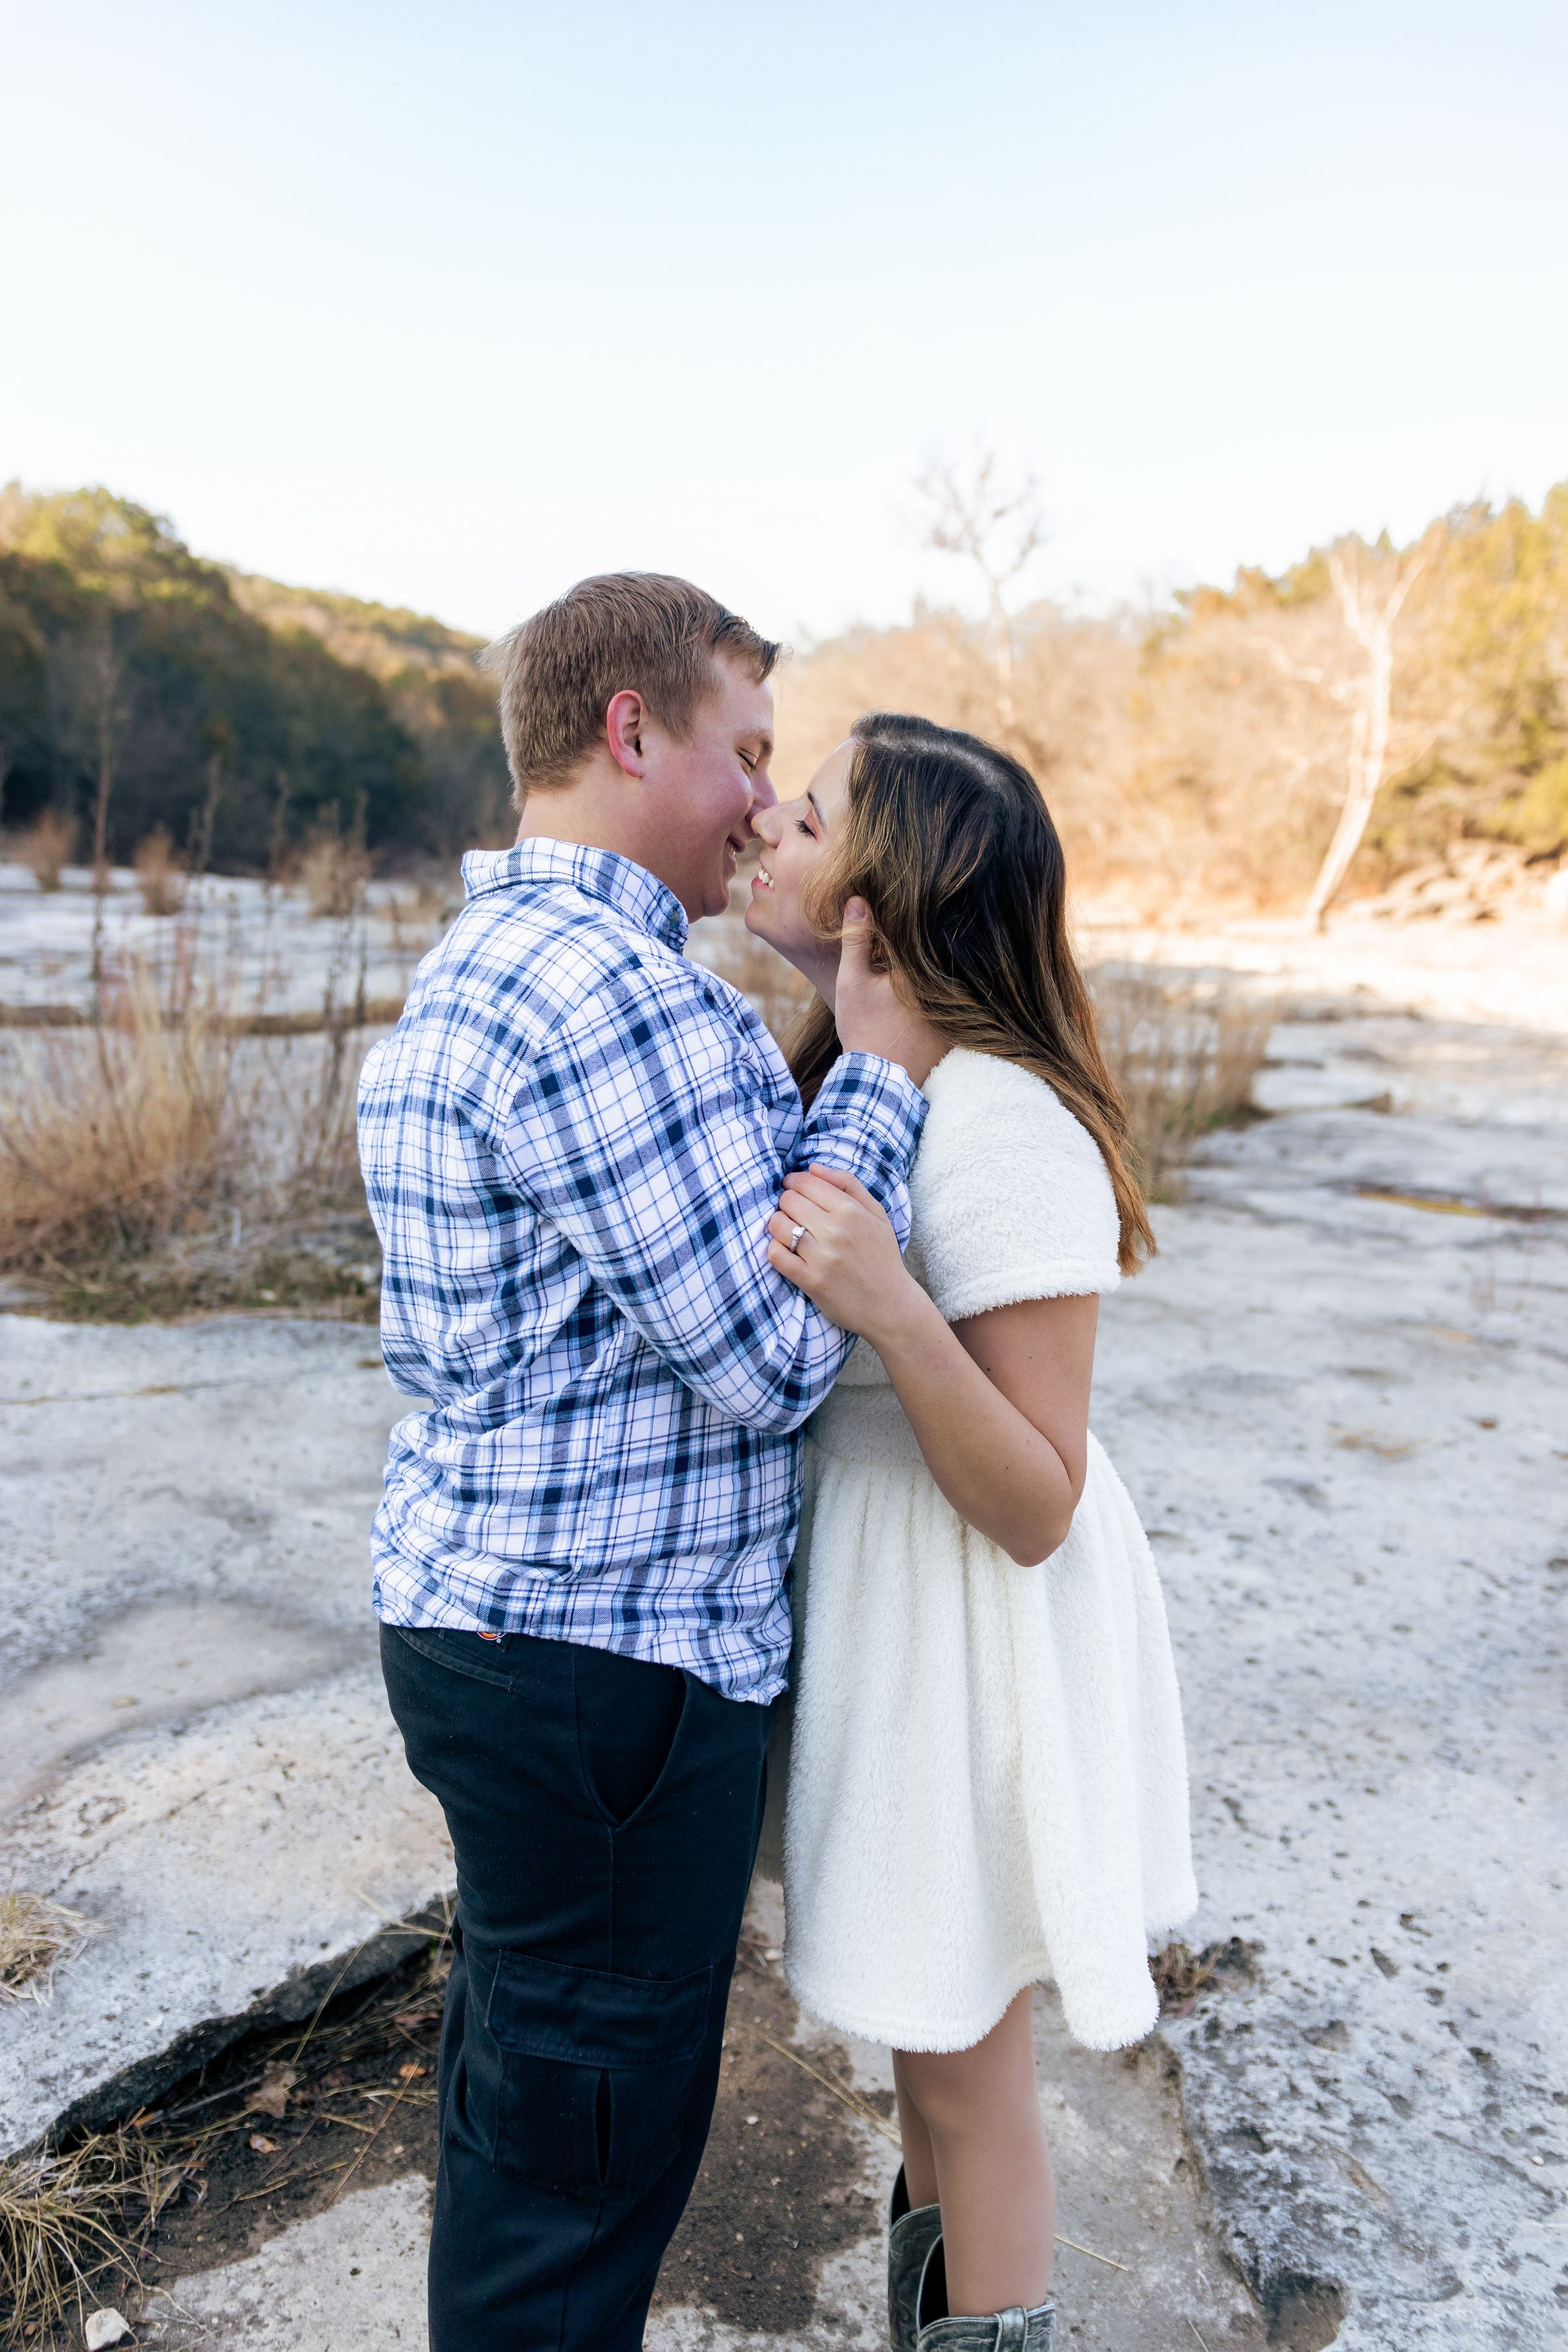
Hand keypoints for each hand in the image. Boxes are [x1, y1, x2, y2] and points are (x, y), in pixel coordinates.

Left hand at [767, 1164, 931, 1346]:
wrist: (890, 1305)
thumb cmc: (881, 1256)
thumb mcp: (876, 1214)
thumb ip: (848, 1184)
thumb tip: (813, 1167)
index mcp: (851, 1210)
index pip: (805, 1183)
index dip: (794, 1183)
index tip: (794, 1191)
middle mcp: (836, 1230)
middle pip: (788, 1201)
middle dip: (787, 1204)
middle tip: (796, 1215)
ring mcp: (822, 1257)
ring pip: (777, 1225)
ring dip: (778, 1226)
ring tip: (790, 1233)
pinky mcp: (810, 1281)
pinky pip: (775, 1255)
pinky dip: (775, 1249)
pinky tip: (787, 1252)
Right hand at [831, 900, 948, 1087]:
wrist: (878, 1081)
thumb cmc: (864, 1029)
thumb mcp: (852, 981)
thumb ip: (856, 939)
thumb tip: (858, 899)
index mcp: (921, 970)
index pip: (919, 933)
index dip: (903, 923)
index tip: (900, 912)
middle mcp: (946, 987)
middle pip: (936, 953)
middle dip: (922, 943)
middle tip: (914, 928)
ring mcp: (955, 1010)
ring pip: (944, 976)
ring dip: (934, 966)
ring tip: (915, 963)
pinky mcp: (956, 1028)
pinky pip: (951, 1000)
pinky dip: (941, 992)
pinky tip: (919, 999)